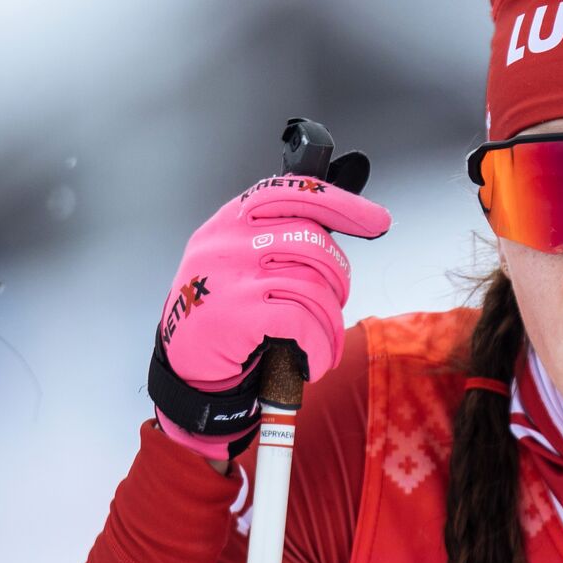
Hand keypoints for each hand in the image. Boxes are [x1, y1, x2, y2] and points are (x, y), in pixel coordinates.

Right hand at [149, 174, 390, 459]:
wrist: (186, 369)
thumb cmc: (224, 313)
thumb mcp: (239, 264)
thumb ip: (277, 238)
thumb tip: (342, 221)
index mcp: (228, 222)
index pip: (291, 193)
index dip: (340, 203)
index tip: (376, 219)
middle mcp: (227, 243)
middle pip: (312, 242)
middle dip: (338, 278)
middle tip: (337, 303)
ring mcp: (231, 278)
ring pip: (313, 286)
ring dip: (330, 323)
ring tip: (323, 342)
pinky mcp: (238, 316)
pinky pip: (302, 322)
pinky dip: (318, 346)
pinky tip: (313, 360)